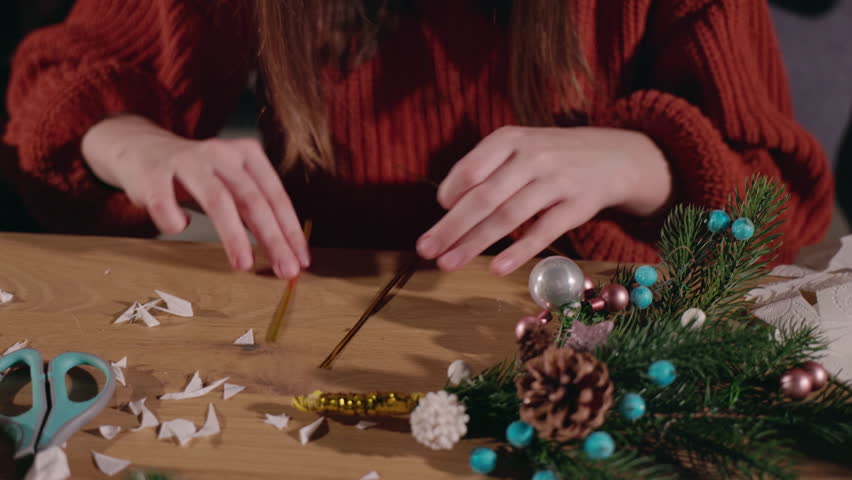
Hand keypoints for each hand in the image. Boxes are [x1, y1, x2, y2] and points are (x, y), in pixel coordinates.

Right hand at [82, 115, 308, 277]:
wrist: (140, 148)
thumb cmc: (196, 176)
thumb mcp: (232, 185)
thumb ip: (254, 212)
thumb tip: (284, 253)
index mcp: (247, 155)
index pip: (275, 195)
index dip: (290, 229)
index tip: (301, 260)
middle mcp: (221, 153)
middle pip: (253, 199)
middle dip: (272, 238)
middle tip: (285, 270)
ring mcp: (187, 160)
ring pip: (218, 200)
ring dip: (234, 237)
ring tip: (244, 265)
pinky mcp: (154, 171)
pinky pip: (166, 203)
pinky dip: (174, 221)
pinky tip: (180, 226)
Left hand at [416, 126, 671, 274]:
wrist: (613, 157)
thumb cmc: (550, 158)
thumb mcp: (518, 149)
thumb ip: (485, 170)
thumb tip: (448, 206)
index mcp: (510, 139)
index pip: (470, 168)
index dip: (450, 193)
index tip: (439, 214)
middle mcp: (532, 156)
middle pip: (483, 197)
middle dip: (451, 227)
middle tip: (425, 250)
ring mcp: (557, 180)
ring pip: (508, 216)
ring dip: (474, 243)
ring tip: (448, 264)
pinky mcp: (578, 205)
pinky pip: (543, 231)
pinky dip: (518, 251)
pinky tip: (496, 269)